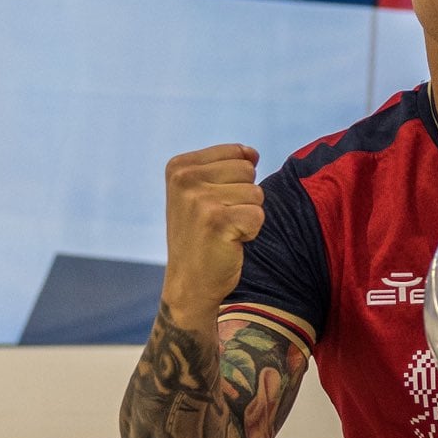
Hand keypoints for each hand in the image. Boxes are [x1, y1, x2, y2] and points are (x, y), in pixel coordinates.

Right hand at [162, 143, 263, 328]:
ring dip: (247, 216)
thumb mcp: (202, 193)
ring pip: (256, 193)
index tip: (212, 206)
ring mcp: (199, 199)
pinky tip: (228, 243)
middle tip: (219, 221)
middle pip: (248, 171)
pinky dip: (250, 232)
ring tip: (223, 232)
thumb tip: (253, 154)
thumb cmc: (201, 237)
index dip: (236, 182)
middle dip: (243, 198)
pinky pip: (258, 215)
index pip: (236, 154)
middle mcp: (184, 179)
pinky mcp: (217, 221)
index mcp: (179, 166)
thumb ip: (227, 166)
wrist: (189, 284)